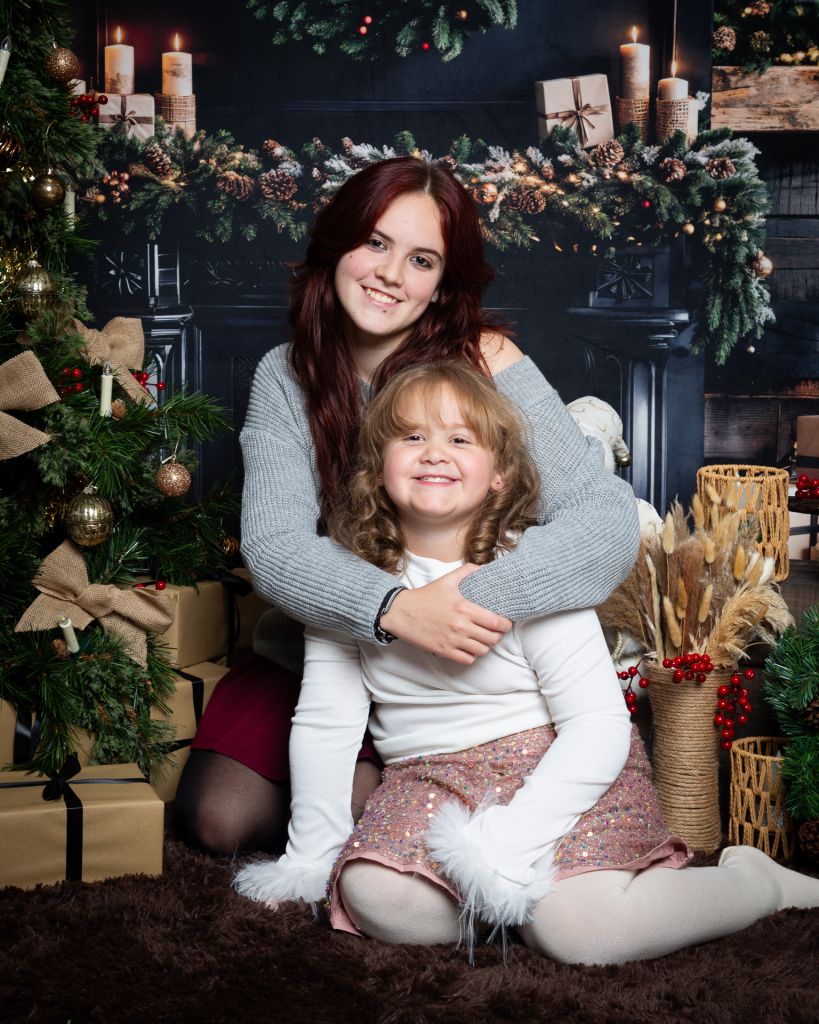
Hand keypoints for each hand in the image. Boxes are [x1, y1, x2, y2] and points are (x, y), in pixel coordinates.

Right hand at [380, 564, 511, 663]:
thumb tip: (483, 568)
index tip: (505, 623)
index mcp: (464, 608)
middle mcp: (461, 626)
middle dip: (497, 636)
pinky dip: (472, 656)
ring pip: (482, 651)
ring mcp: (452, 640)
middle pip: (492, 638)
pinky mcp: (444, 651)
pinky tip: (469, 648)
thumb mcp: (447, 580)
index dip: (505, 625)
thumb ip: (467, 572)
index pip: (496, 622)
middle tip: (495, 632)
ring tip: (483, 640)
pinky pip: (467, 659)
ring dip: (485, 646)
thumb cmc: (425, 596)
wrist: (402, 612)